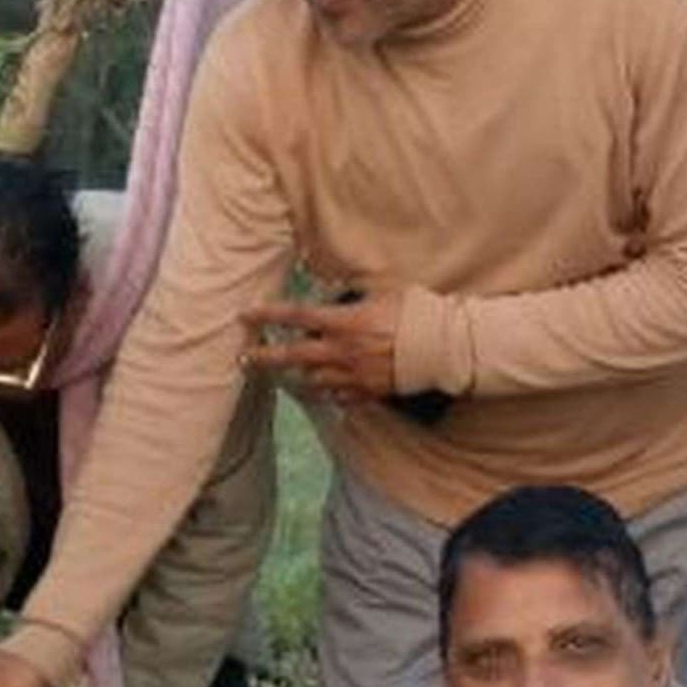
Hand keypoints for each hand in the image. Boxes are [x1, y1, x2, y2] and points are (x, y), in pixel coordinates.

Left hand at [243, 293, 405, 406]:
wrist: (443, 349)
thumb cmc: (417, 314)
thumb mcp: (386, 292)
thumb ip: (358, 294)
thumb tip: (342, 291)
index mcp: (344, 322)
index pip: (296, 316)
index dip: (268, 314)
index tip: (246, 315)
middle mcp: (342, 351)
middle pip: (292, 356)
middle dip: (264, 357)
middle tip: (243, 359)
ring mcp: (353, 375)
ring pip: (313, 380)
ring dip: (300, 374)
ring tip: (290, 370)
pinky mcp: (367, 393)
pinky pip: (339, 396)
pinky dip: (330, 390)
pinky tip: (328, 384)